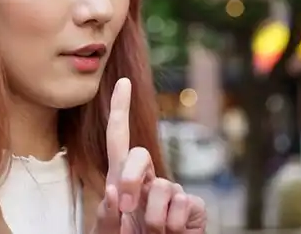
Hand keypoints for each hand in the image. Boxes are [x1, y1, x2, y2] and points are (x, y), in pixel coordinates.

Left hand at [95, 78, 206, 233]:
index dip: (120, 109)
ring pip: (162, 189)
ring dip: (153, 218)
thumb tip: (113, 190)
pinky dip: (173, 227)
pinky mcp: (194, 207)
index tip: (121, 83)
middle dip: (131, 178)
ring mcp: (173, 192)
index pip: (119, 138)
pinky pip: (182, 207)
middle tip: (127, 207)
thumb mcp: (109, 233)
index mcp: (122, 179)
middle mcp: (148, 180)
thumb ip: (106, 215)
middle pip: (140, 154)